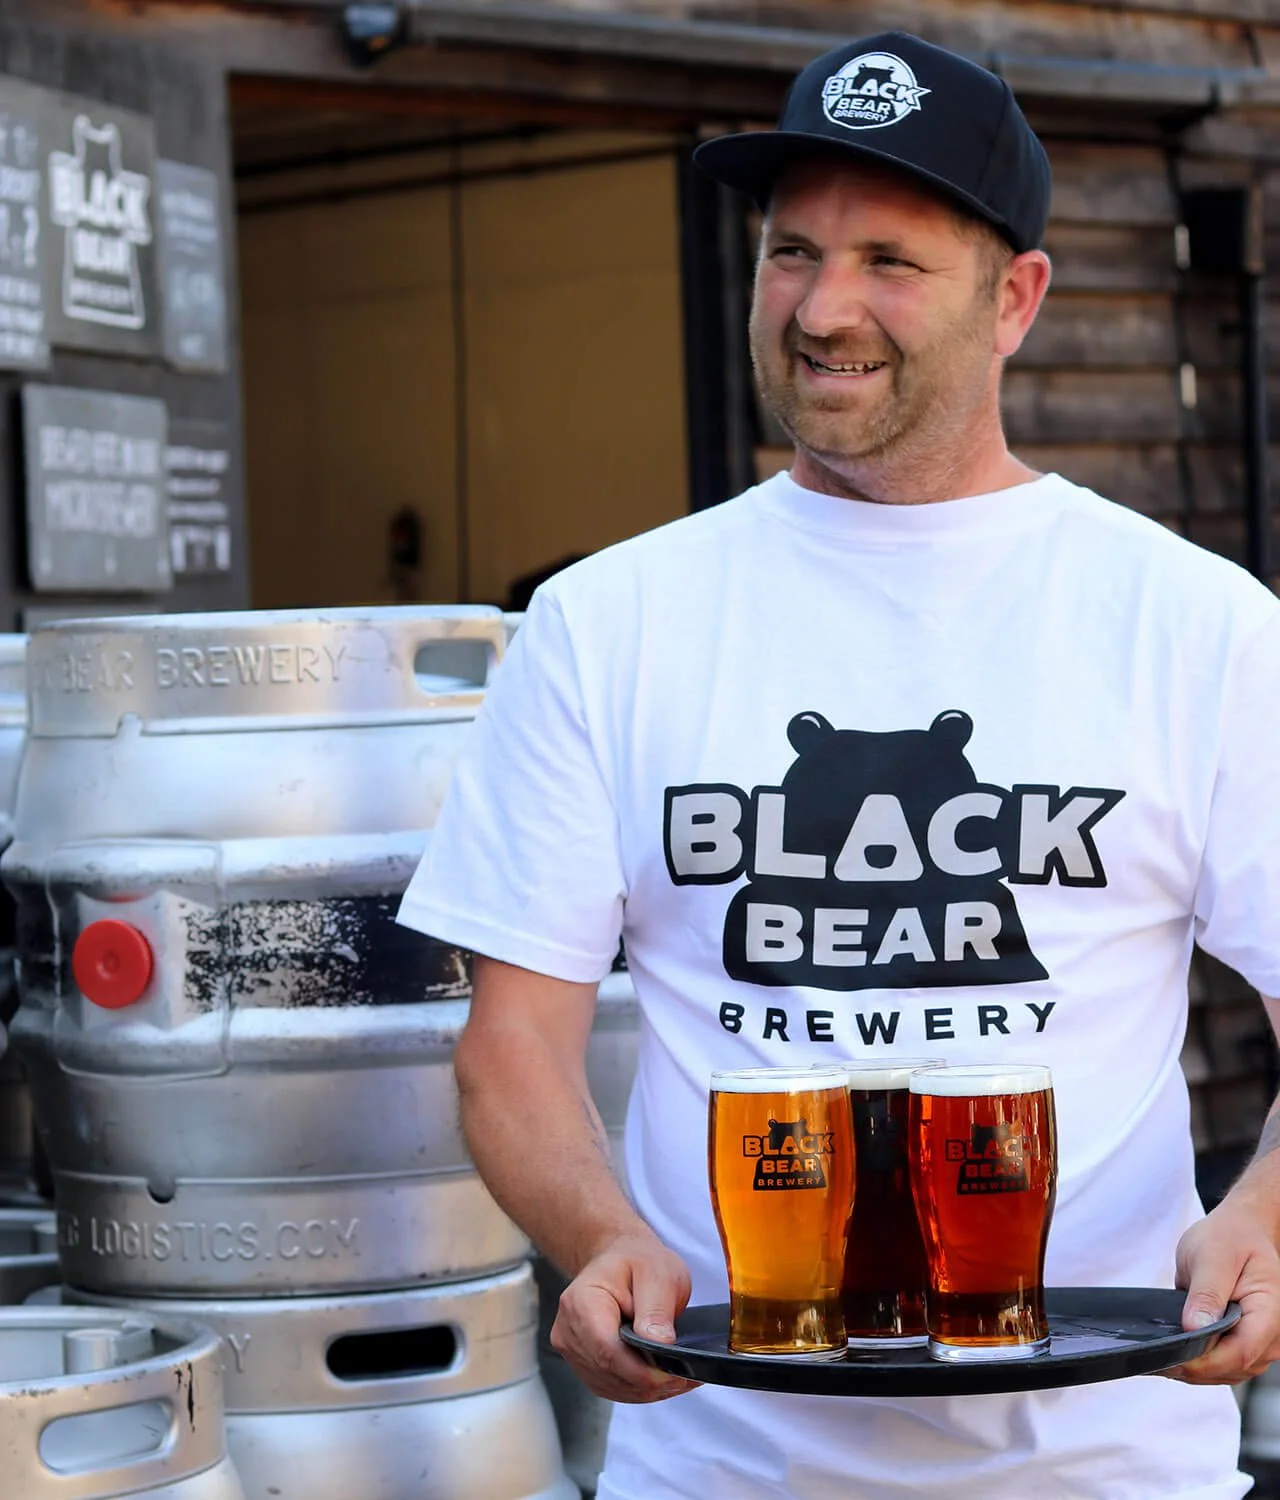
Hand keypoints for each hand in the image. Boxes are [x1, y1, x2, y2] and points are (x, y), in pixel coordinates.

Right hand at [550, 1231, 700, 1402]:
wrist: (621, 1258)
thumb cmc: (637, 1260)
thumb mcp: (657, 1273)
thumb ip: (656, 1308)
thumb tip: (659, 1344)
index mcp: (581, 1300)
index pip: (606, 1350)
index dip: (640, 1371)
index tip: (673, 1375)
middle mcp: (568, 1327)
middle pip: (608, 1372)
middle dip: (648, 1383)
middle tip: (685, 1378)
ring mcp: (572, 1348)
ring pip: (610, 1386)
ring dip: (645, 1390)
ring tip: (677, 1378)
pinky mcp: (582, 1362)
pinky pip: (609, 1386)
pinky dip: (636, 1389)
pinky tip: (659, 1379)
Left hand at [1169, 1194, 1279, 1382]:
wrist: (1242, 1230)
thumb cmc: (1231, 1237)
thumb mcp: (1213, 1256)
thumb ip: (1206, 1294)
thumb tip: (1195, 1328)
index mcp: (1270, 1312)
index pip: (1240, 1352)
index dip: (1203, 1362)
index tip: (1170, 1358)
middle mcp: (1272, 1334)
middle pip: (1233, 1367)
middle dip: (1195, 1368)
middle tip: (1155, 1358)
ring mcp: (1261, 1341)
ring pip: (1229, 1372)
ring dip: (1196, 1370)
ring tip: (1162, 1356)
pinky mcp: (1247, 1341)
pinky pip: (1225, 1363)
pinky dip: (1202, 1362)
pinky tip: (1178, 1353)